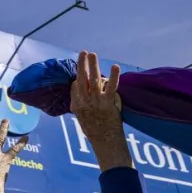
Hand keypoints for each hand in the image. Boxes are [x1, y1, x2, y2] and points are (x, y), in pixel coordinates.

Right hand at [69, 51, 130, 170]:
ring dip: (93, 65)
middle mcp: (84, 101)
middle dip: (82, 65)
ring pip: (93, 79)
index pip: (76, 85)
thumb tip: (76, 85)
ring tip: (92, 54)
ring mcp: (96, 101)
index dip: (79, 77)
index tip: (83, 69)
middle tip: (83, 52)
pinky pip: (111, 87)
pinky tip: (115, 66)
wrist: (104, 140)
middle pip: (81, 79)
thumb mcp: (79, 115)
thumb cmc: (93, 129)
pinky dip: (113, 76)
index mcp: (76, 104)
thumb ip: (77, 100)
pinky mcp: (108, 102)